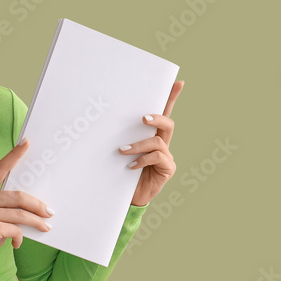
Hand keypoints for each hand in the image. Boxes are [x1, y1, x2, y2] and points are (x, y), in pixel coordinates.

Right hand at [0, 138, 52, 268]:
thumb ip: (6, 207)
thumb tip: (35, 206)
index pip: (0, 168)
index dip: (14, 155)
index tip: (26, 143)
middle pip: (18, 196)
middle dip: (38, 205)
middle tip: (50, 212)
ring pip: (20, 214)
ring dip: (36, 222)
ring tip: (45, 228)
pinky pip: (15, 229)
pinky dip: (20, 238)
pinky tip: (17, 244)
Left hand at [120, 80, 184, 206]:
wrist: (128, 197)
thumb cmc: (121, 172)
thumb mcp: (119, 152)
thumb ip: (119, 138)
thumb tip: (102, 121)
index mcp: (152, 135)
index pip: (163, 113)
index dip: (171, 98)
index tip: (178, 83)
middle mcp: (162, 143)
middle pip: (167, 123)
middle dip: (156, 117)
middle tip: (142, 118)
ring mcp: (166, 156)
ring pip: (158, 141)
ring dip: (139, 145)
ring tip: (123, 150)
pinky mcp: (167, 169)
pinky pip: (158, 157)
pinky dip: (143, 159)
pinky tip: (131, 166)